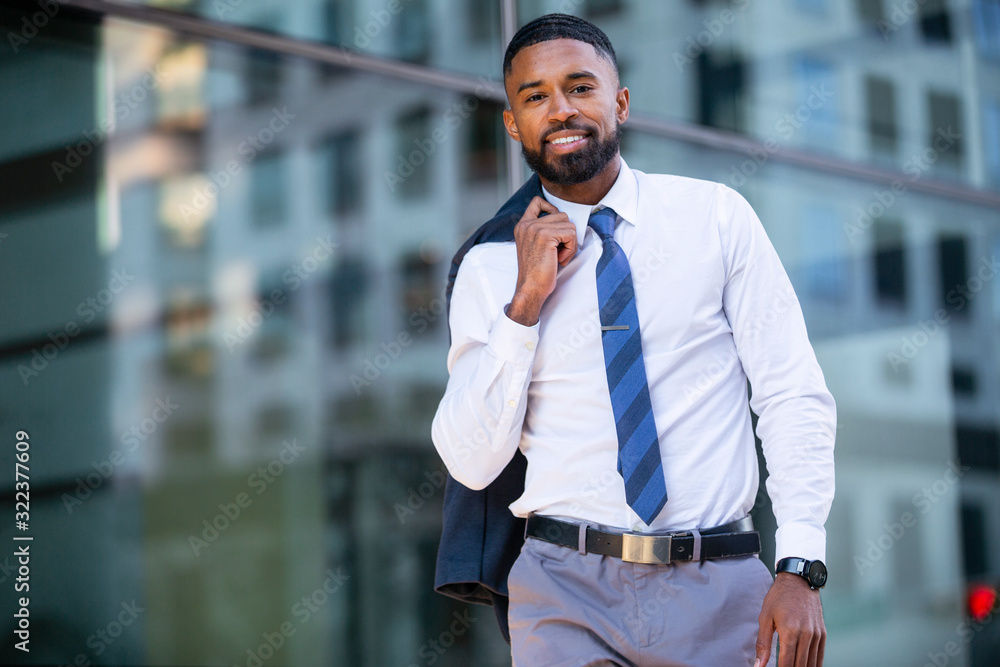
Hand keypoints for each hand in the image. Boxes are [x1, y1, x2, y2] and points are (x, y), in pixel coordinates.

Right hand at [507, 196, 576, 325]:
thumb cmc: (536, 273)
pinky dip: (571, 249)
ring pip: (569, 224)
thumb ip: (544, 231)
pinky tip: (560, 259)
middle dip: (566, 234)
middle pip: (562, 215)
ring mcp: (535, 228)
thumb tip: (566, 223)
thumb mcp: (536, 246)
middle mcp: (527, 224)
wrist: (530, 289)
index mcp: (523, 226)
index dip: (552, 209)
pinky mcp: (545, 235)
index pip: (537, 202)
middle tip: (559, 252)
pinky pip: (571, 234)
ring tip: (559, 256)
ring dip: (570, 243)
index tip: (557, 227)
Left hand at [755, 572, 825, 666]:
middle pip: (800, 665)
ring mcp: (816, 635)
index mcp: (790, 631)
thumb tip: (758, 665)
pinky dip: (814, 665)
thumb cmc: (778, 598)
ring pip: (811, 663)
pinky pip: (820, 656)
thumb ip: (763, 644)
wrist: (799, 580)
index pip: (786, 663)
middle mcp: (806, 635)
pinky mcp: (822, 633)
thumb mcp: (765, 617)